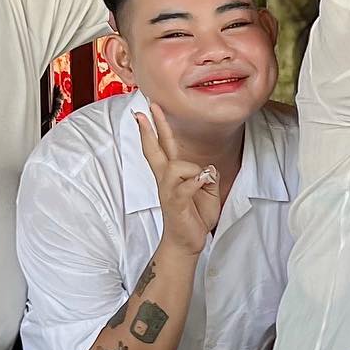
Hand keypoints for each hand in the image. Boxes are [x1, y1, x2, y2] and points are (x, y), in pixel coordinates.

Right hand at [134, 103, 222, 256]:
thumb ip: (207, 174)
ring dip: (193, 171)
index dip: (157, 126)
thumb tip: (206, 169)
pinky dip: (197, 184)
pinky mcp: (175, 202)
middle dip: (149, 129)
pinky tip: (201, 189)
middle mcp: (166, 179)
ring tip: (200, 186)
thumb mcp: (208, 189)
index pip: (163, 145)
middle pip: (155, 150)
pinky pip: (187, 185)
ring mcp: (168, 190)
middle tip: (140, 111)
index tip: (148, 108)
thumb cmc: (195, 214)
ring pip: (177, 166)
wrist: (187, 241)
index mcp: (173, 173)